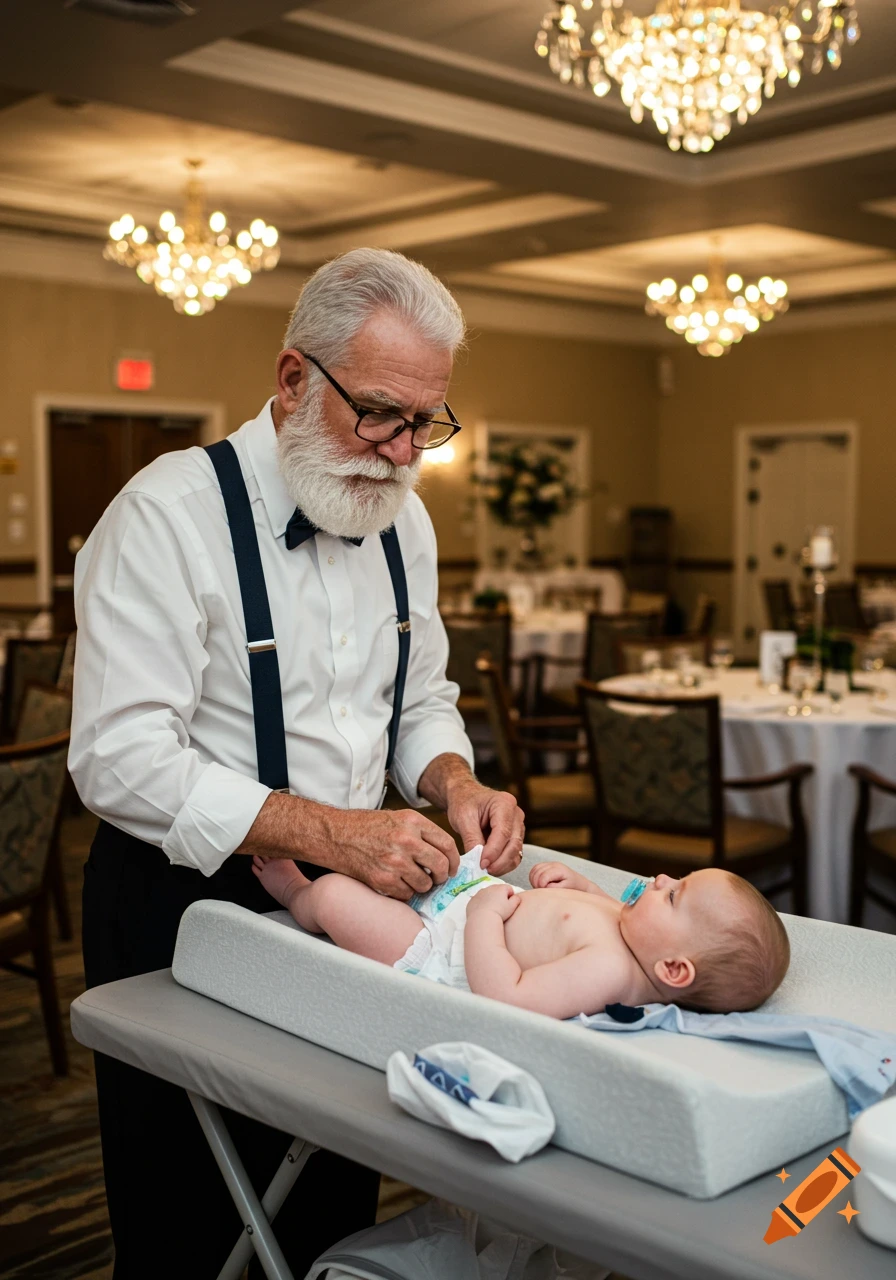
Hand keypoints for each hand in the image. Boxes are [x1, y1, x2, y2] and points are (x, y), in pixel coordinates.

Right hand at [320, 807, 459, 900]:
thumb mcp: (397, 817)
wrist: (336, 835)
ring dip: (423, 885)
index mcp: (413, 822)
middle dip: (443, 876)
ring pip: (425, 883)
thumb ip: (421, 832)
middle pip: (440, 865)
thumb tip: (443, 853)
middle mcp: (406, 840)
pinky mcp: (383, 879)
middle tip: (438, 878)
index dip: (454, 860)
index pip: (447, 844)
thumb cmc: (366, 826)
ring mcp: (395, 861)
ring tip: (413, 879)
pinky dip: (405, 892)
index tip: (453, 867)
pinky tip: (397, 883)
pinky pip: (406, 894)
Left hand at [445, 781, 524, 875]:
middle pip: (514, 843)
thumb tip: (479, 862)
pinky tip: (490, 866)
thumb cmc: (464, 802)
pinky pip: (514, 854)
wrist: (465, 796)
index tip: (481, 864)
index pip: (503, 833)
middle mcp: (516, 814)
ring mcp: (518, 825)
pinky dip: (504, 863)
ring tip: (485, 870)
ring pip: (516, 851)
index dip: (493, 852)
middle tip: (484, 870)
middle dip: (499, 861)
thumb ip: (472, 839)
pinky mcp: (515, 836)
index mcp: (505, 803)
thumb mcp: (463, 818)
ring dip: (502, 864)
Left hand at [466, 883, 520, 922]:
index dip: (510, 896)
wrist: (482, 919)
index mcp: (500, 888)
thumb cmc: (499, 913)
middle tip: (500, 908)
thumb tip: (516, 896)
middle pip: (497, 890)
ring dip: (490, 899)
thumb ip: (517, 899)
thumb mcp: (512, 907)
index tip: (509, 904)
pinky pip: (478, 900)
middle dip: (499, 897)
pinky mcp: (472, 900)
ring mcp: (479, 893)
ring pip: (487, 894)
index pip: (508, 888)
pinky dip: (481, 904)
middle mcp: (489, 888)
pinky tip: (483, 912)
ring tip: (491, 910)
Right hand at [529, 861, 581, 890]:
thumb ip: (554, 888)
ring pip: (534, 870)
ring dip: (534, 880)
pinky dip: (533, 877)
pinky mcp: (546, 865)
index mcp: (559, 870)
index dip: (541, 886)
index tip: (544, 892)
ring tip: (540, 888)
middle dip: (536, 883)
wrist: (579, 883)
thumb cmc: (573, 888)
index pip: (543, 876)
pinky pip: (534, 869)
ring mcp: (549, 864)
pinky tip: (538, 883)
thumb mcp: (565, 890)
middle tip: (541, 891)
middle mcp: (553, 864)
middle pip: (537, 872)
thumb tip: (543, 887)